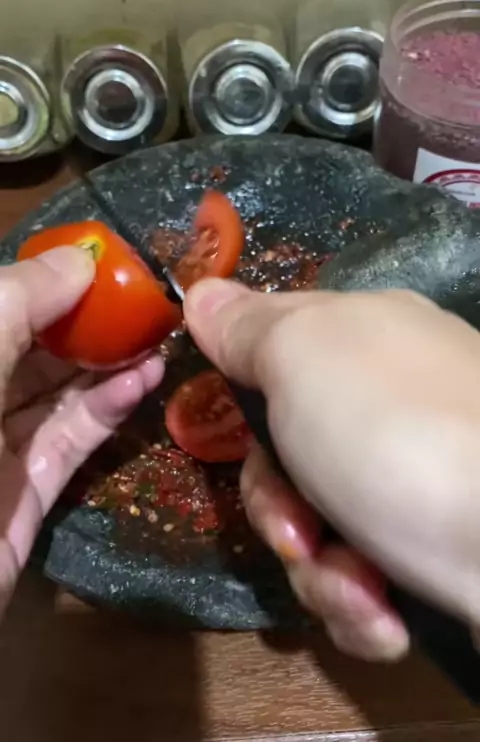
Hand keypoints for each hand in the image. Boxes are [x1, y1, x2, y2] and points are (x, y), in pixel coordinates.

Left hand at [0, 246, 163, 615]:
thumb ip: (20, 300)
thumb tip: (78, 261)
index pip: (1, 307)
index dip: (46, 282)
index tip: (103, 264)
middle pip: (30, 349)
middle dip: (87, 324)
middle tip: (143, 303)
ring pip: (56, 396)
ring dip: (108, 366)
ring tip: (158, 338)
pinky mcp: (23, 495)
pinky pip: (70, 443)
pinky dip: (108, 412)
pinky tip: (146, 382)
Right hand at [185, 279, 479, 661]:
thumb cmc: (397, 435)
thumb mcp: (303, 355)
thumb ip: (249, 327)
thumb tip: (203, 292)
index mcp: (363, 337)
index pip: (272, 353)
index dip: (241, 401)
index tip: (228, 434)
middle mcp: (391, 402)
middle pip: (287, 457)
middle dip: (279, 508)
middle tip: (298, 531)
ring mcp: (416, 480)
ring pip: (319, 528)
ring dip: (322, 573)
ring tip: (360, 584)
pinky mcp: (434, 552)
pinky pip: (364, 581)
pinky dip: (364, 605)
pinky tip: (390, 614)